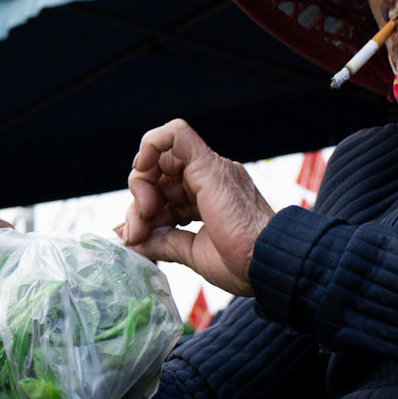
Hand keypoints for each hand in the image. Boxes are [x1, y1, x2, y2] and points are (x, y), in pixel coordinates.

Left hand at [120, 119, 272, 296]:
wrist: (266, 264)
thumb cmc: (241, 264)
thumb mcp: (191, 253)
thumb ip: (163, 242)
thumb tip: (131, 240)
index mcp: (207, 198)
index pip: (164, 192)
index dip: (142, 212)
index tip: (135, 238)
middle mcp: (208, 179)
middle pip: (159, 174)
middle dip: (138, 201)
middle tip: (135, 232)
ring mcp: (210, 170)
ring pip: (161, 156)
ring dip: (141, 184)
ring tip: (142, 219)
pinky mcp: (208, 165)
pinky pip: (176, 134)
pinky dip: (152, 143)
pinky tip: (141, 168)